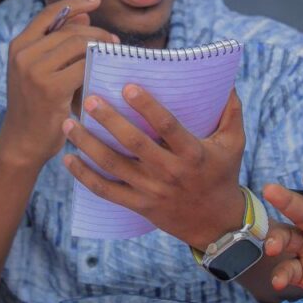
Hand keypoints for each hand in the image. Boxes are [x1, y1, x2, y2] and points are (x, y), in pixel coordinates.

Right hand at [0, 0, 118, 166]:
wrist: (22, 143)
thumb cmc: (36, 106)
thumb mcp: (40, 70)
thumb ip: (59, 44)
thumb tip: (84, 17)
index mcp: (18, 46)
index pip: (49, 13)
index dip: (74, 3)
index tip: (96, 0)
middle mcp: (23, 54)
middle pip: (69, 31)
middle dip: (96, 32)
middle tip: (113, 40)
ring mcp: (34, 71)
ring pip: (78, 46)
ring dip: (100, 47)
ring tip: (112, 53)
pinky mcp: (50, 88)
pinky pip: (83, 67)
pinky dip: (97, 67)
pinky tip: (106, 71)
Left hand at [62, 86, 246, 248]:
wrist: (216, 223)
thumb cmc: (223, 174)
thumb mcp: (234, 143)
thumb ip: (231, 111)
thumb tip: (225, 79)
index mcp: (193, 153)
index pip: (168, 127)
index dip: (148, 107)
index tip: (128, 87)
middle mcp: (170, 172)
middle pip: (134, 144)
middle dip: (109, 121)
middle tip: (89, 100)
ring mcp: (151, 190)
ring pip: (113, 166)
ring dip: (88, 144)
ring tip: (69, 124)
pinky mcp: (139, 205)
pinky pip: (106, 191)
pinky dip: (84, 176)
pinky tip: (68, 159)